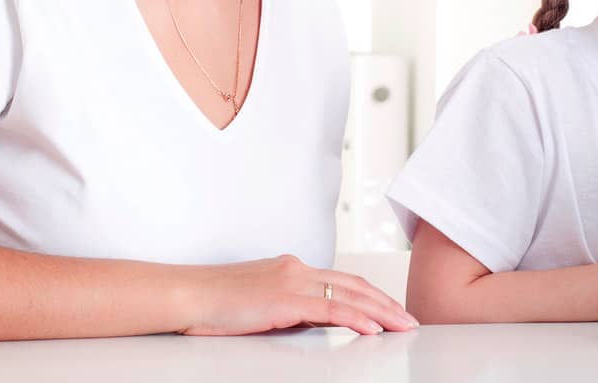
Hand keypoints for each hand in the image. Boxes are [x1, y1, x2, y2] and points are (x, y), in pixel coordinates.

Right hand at [178, 254, 418, 335]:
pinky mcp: (285, 299)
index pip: (342, 279)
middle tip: (410, 319)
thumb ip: (289, 308)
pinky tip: (374, 329)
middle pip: (354, 284)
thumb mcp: (259, 304)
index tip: (391, 309)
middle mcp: (297, 269)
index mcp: (291, 268)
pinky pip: (331, 309)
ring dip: (382, 311)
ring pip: (350, 294)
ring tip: (403, 326)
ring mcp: (292, 281)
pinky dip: (356, 318)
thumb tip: (314, 320)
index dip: (371, 294)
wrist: (187, 295)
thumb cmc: (213, 304)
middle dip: (386, 302)